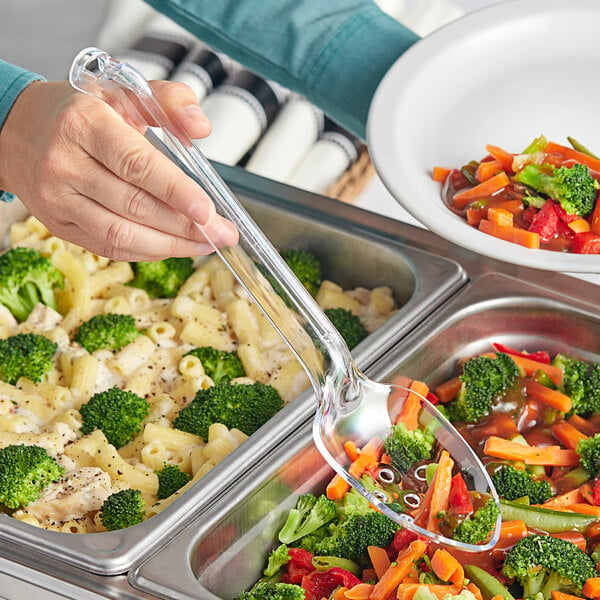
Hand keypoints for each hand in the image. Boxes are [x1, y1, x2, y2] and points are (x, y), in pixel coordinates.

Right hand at [0, 80, 237, 260]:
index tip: (208, 210)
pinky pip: (109, 248)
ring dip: (171, 245)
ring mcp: (59, 200)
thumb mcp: (124, 91)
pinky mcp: (60, 225)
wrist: (17, 132)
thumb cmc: (79, 113)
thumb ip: (169, 100)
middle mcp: (66, 165)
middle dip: (186, 226)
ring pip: (122, 235)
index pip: (136, 164)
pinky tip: (173, 246)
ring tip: (205, 244)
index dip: (175, 191)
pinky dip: (147, 251)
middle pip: (135, 206)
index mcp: (85, 125)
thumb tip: (202, 127)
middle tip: (222, 233)